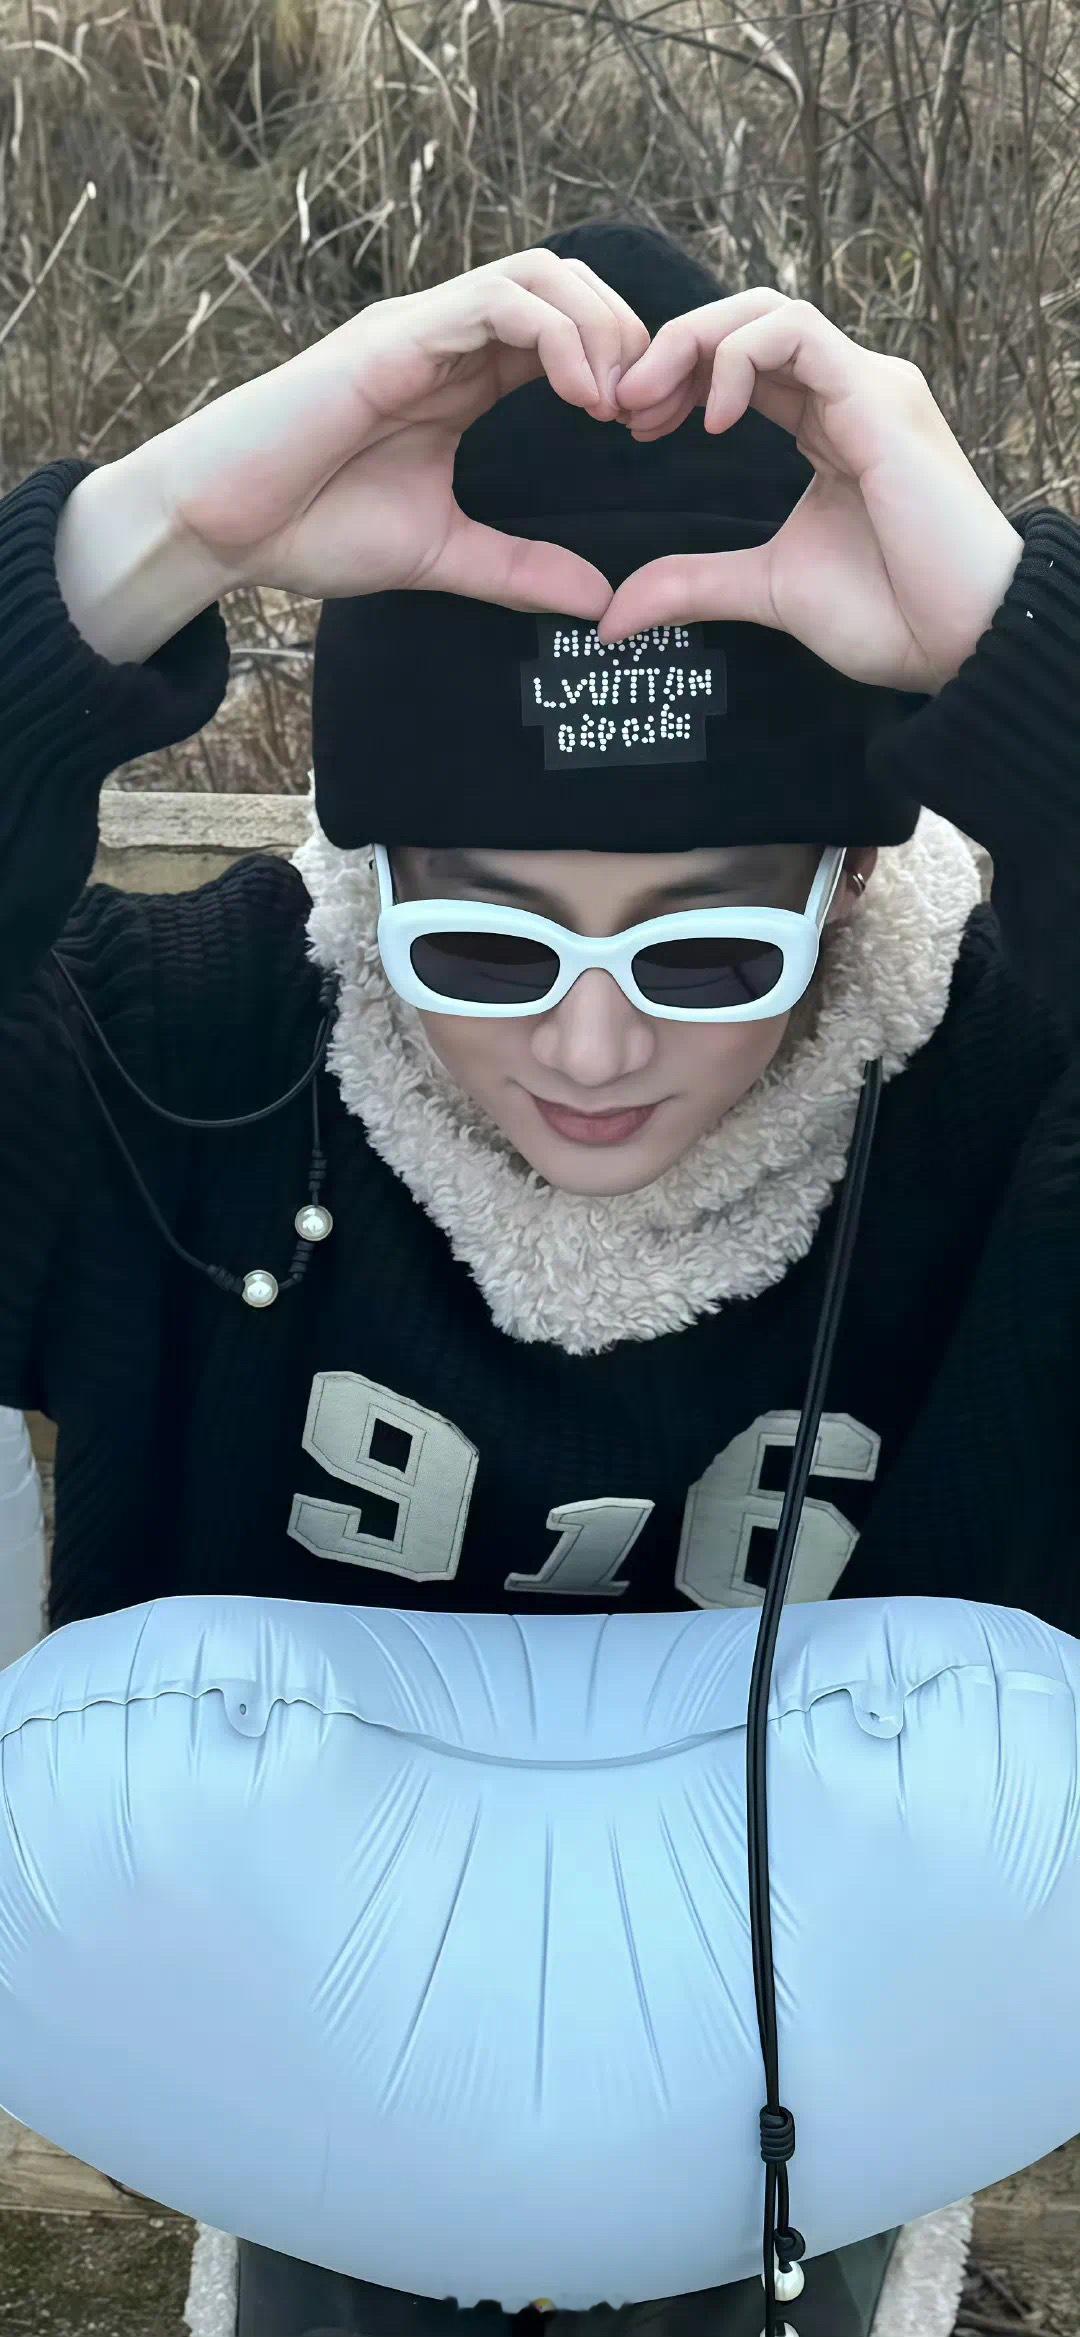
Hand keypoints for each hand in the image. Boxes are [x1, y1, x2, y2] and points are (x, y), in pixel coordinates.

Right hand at [147, 251, 648, 616]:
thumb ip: (520, 570)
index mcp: (461, 378)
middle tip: (650, 415)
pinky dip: (556, 335)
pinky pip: (496, 301)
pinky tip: (583, 397)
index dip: (624, 368)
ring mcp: (419, 330)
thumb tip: (601, 601)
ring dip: (600, 329)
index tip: (650, 434)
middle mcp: (445, 339)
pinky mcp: (394, 338)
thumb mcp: (442, 555)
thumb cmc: (310, 530)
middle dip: (628, 338)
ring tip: (619, 405)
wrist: (222, 529)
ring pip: (540, 276)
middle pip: (568, 285)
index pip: (566, 331)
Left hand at [599, 290, 1023, 690]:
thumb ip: (694, 586)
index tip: (630, 426)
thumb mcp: (767, 593)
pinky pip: (797, 333)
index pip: (744, 362)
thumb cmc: (890, 615)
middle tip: (621, 405)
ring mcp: (868, 387)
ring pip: (770, 309)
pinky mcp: (879, 397)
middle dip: (674, 349)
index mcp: (829, 424)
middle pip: (749, 319)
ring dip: (695, 343)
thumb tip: (614, 616)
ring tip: (649, 403)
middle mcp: (850, 391)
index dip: (678, 379)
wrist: (961, 642)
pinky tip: (712, 419)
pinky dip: (740, 358)